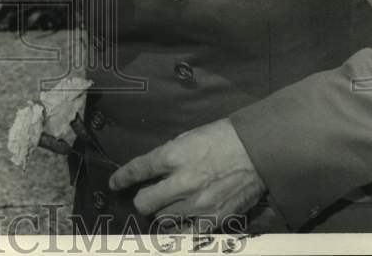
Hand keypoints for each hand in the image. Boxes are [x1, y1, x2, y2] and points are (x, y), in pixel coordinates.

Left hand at [108, 118, 265, 229]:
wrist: (256, 151)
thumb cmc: (221, 138)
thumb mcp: (188, 138)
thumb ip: (168, 156)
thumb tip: (154, 172)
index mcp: (172, 156)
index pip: (137, 170)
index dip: (122, 178)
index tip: (115, 184)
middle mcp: (181, 183)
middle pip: (144, 203)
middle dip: (143, 200)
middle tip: (149, 197)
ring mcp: (197, 204)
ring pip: (162, 220)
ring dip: (163, 213)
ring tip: (171, 207)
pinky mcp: (213, 219)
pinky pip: (186, 234)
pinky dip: (180, 229)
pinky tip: (181, 224)